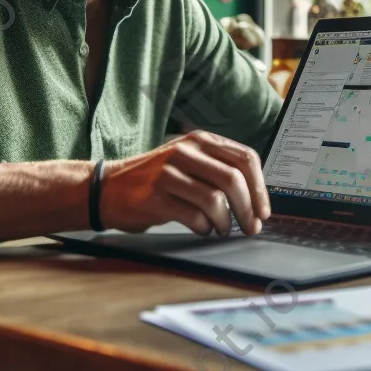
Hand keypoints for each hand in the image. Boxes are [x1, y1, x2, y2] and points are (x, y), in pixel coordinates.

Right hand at [100, 132, 270, 236]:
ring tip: (222, 229)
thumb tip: (255, 198)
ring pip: (215, 199)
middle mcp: (186, 151)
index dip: (260, 188)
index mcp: (200, 141)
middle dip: (248, 208)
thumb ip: (218, 169)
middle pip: (233, 179)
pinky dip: (204, 228)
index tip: (263, 210)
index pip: (245, 158)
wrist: (106, 189)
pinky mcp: (155, 196)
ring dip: (225, 221)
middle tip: (251, 227)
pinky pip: (194, 216)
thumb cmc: (154, 180)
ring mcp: (168, 172)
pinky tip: (201, 229)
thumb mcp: (188, 162)